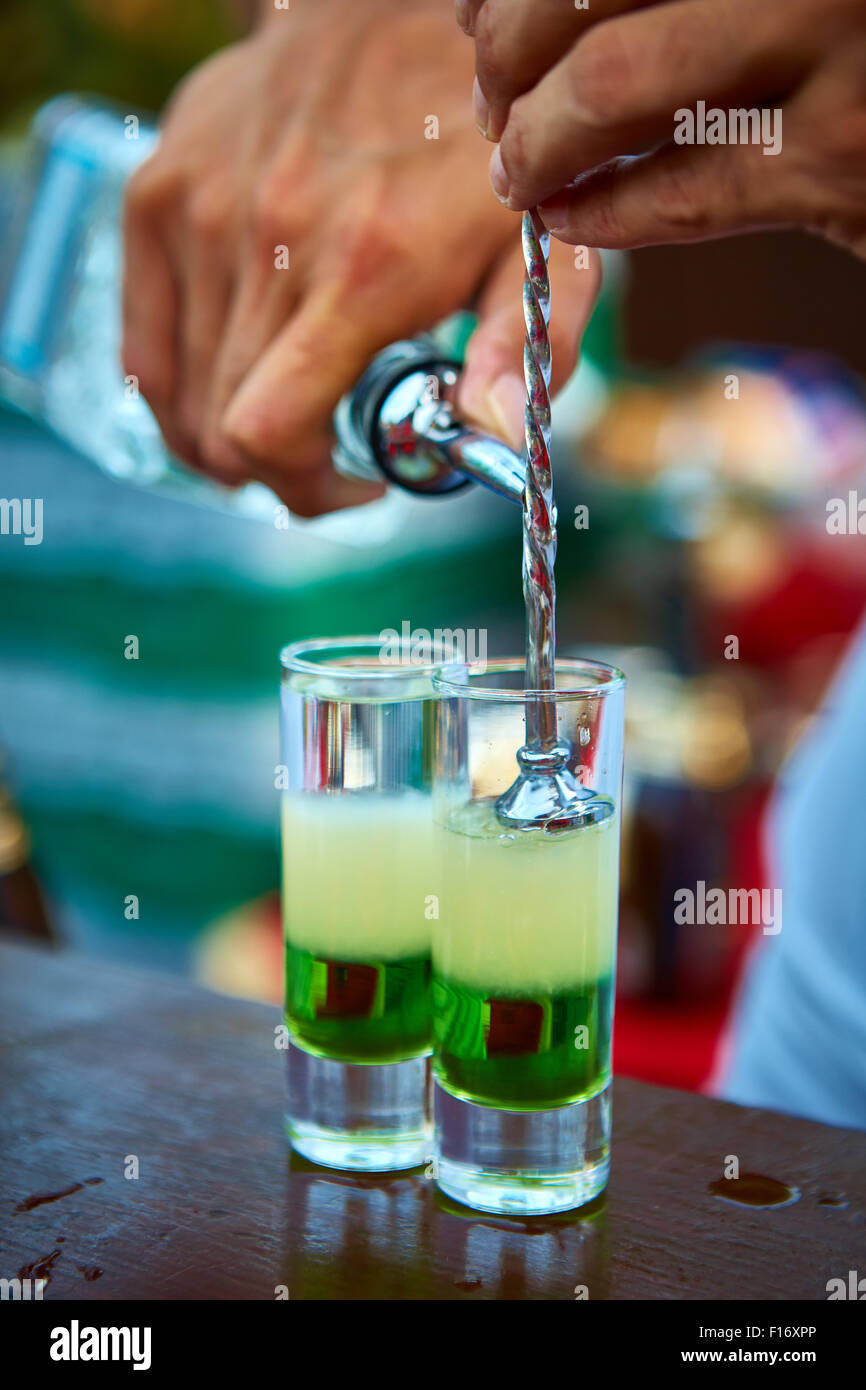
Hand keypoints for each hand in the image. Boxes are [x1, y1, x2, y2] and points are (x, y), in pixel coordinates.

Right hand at [122, 0, 599, 515]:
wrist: (400, 13)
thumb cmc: (480, 147)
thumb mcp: (537, 250)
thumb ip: (523, 353)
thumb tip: (491, 445)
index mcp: (362, 270)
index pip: (267, 433)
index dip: (303, 489)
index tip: (357, 481)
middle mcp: (265, 239)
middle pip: (219, 429)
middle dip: (280, 466)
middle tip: (334, 443)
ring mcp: (199, 209)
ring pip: (177, 393)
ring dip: (229, 427)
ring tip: (292, 401)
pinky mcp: (160, 186)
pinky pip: (143, 338)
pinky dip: (179, 380)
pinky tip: (235, 369)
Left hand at [460, 0, 865, 261]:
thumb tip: (522, 12)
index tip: (472, 17)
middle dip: (508, 53)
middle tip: (491, 101)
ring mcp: (841, 38)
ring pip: (617, 81)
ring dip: (540, 139)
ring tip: (518, 170)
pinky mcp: (848, 158)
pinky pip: (681, 191)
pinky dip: (602, 214)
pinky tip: (568, 218)